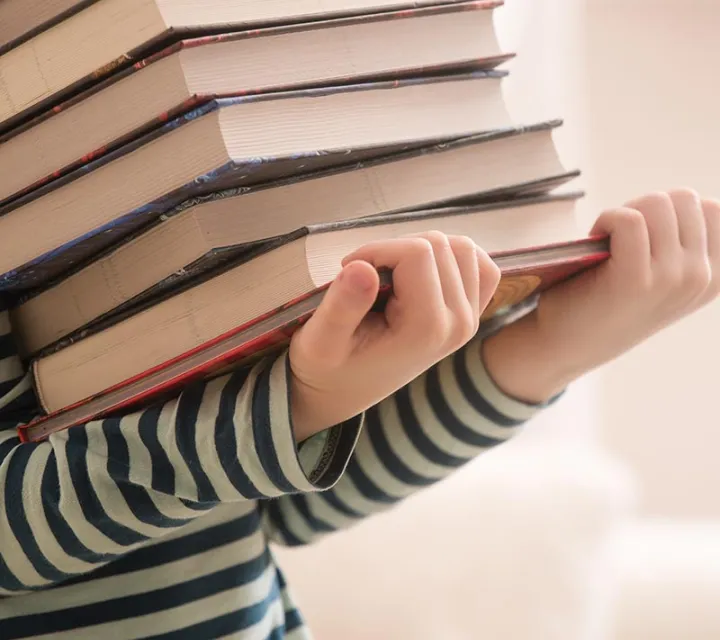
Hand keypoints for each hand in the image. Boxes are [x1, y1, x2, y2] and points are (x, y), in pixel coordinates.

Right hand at [288, 232, 500, 440]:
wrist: (342, 393)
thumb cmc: (327, 368)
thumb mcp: (320, 342)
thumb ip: (341, 306)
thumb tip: (360, 267)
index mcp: (426, 330)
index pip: (417, 251)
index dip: (376, 249)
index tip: (349, 271)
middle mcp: (458, 324)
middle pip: (439, 245)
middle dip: (395, 250)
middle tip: (366, 279)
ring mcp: (470, 319)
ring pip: (461, 248)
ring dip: (421, 250)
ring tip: (389, 276)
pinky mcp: (471, 313)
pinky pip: (480, 266)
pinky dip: (452, 258)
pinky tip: (420, 272)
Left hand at [482, 189, 719, 403]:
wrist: (565, 344)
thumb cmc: (606, 303)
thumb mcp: (662, 279)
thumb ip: (681, 246)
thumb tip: (681, 198)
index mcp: (715, 276)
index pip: (710, 209)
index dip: (670, 210)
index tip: (646, 234)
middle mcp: (702, 278)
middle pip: (684, 198)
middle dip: (646, 207)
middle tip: (620, 236)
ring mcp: (673, 279)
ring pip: (658, 203)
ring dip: (625, 212)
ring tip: (607, 241)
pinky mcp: (636, 279)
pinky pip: (629, 219)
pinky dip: (607, 220)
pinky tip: (595, 240)